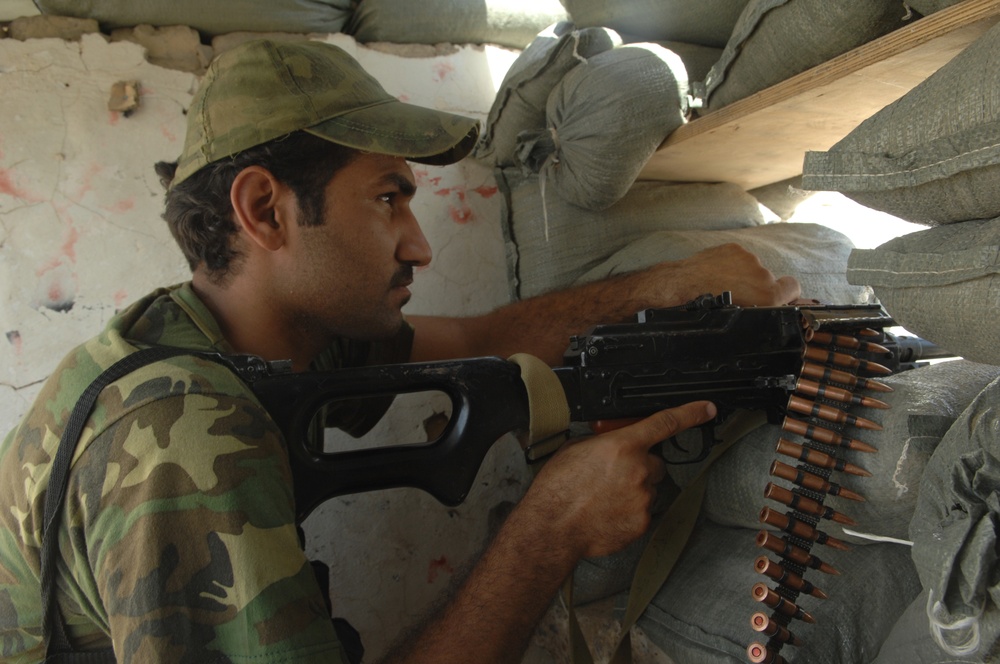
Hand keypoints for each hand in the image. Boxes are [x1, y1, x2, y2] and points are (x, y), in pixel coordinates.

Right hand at [522, 401, 716, 559]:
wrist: (552, 527)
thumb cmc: (558, 489)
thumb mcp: (576, 449)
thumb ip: (605, 443)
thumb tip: (614, 444)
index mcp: (622, 445)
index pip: (665, 423)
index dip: (690, 413)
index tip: (707, 409)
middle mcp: (639, 470)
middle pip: (655, 463)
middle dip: (639, 466)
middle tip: (612, 476)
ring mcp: (643, 497)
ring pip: (649, 488)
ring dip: (633, 490)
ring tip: (603, 498)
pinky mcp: (642, 522)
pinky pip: (643, 511)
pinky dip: (629, 511)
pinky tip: (607, 512)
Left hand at [663, 243, 800, 306]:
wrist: (685, 285)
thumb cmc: (709, 305)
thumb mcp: (742, 316)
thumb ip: (766, 307)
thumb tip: (783, 304)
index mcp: (769, 295)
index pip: (794, 287)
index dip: (787, 292)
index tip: (777, 294)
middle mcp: (763, 275)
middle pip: (769, 279)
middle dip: (756, 286)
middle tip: (738, 294)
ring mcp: (750, 260)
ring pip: (752, 268)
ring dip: (742, 274)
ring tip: (722, 284)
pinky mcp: (736, 249)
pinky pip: (738, 257)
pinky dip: (731, 263)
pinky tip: (717, 273)